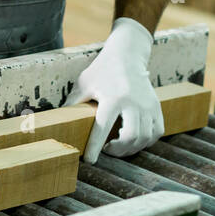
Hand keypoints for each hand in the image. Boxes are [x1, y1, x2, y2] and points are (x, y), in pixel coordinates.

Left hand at [65, 18, 164, 162]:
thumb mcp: (84, 84)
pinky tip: (134, 140)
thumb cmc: (101, 71)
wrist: (127, 55)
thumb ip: (74, 104)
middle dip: (117, 151)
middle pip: (130, 137)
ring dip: (130, 149)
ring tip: (118, 146)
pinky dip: (145, 142)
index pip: (102, 128)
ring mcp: (147, 105)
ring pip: (144, 138)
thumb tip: (58, 123)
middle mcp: (133, 102)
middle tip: (107, 150)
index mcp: (112, 97)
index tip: (90, 160)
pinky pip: (156, 133)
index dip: (95, 147)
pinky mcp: (156, 106)